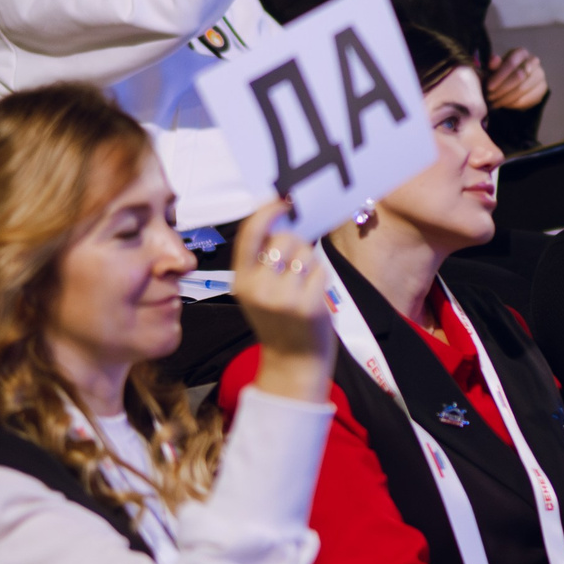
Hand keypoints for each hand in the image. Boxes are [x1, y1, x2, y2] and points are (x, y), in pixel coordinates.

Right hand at [232, 201, 333, 398]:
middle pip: (284, 239)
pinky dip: (321, 278)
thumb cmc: (278, 321)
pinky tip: (313, 297)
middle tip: (296, 267)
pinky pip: (321, 270)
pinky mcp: (308, 304)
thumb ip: (262, 260)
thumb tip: (281, 217)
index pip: (250, 234)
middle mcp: (258, 288)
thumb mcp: (257, 291)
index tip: (282, 201)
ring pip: (306, 253)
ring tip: (303, 286)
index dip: (267, 211)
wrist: (292, 362)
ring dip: (310, 263)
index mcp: (241, 281)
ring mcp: (283, 297)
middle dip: (296, 245)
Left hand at [486, 48, 547, 111]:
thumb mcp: (496, 68)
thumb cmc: (504, 73)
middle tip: (490, 97)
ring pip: (523, 89)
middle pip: (519, 76)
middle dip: (502, 88)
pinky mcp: (543, 87)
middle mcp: (534, 60)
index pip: (511, 62)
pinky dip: (514, 104)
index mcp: (521, 52)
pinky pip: (528, 99)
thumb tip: (494, 59)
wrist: (518, 82)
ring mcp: (540, 74)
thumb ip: (494, 63)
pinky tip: (505, 104)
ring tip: (495, 103)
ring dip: (506, 98)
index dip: (499, 75)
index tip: (489, 87)